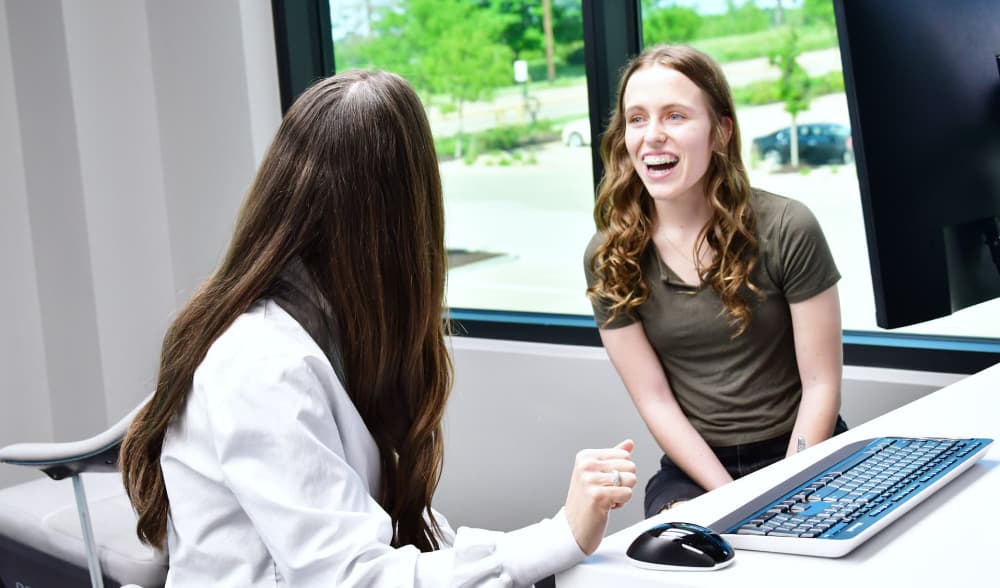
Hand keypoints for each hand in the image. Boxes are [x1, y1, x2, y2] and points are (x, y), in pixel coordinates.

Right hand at [564, 439, 636, 554]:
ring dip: (623, 493)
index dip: (621, 471)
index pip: (624, 454)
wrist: (573, 528)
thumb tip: (629, 443)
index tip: (605, 482)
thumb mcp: (597, 474)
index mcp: (586, 456)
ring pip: (631, 479)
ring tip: (606, 499)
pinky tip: (606, 507)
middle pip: (630, 466)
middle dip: (624, 482)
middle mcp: (586, 465)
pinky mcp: (597, 496)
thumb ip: (614, 457)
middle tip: (607, 492)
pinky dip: (621, 503)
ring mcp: (590, 480)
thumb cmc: (586, 501)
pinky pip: (628, 493)